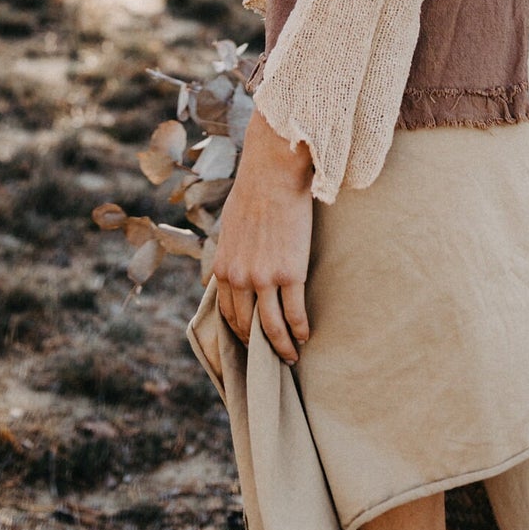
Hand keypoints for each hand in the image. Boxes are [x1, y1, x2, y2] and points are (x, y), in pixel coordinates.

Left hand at [211, 106, 313, 364]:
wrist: (273, 172)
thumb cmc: (254, 192)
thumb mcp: (230, 227)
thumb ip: (232, 254)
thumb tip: (235, 267)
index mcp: (223, 267)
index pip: (228, 313)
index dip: (241, 332)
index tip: (252, 343)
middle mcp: (239, 278)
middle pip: (248, 326)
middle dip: (260, 346)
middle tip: (273, 357)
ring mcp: (264, 278)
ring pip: (272, 328)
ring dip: (282, 347)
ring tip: (292, 355)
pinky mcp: (290, 273)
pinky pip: (294, 314)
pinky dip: (300, 330)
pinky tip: (306, 335)